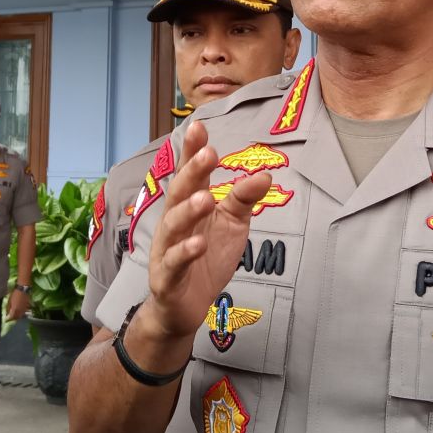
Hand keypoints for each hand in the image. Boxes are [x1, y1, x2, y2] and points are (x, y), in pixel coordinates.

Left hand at [6, 288, 30, 320]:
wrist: (23, 289)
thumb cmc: (15, 294)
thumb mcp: (9, 301)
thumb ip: (8, 308)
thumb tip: (7, 313)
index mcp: (15, 309)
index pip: (12, 317)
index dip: (9, 319)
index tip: (7, 319)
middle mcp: (20, 311)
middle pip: (17, 317)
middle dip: (14, 318)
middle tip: (11, 317)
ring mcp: (24, 309)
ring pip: (21, 315)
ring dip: (18, 316)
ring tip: (15, 315)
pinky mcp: (27, 306)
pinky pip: (24, 312)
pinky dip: (22, 313)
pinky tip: (20, 311)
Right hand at [147, 120, 270, 338]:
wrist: (186, 305)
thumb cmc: (207, 257)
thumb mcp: (231, 224)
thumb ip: (243, 198)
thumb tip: (265, 174)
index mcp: (189, 205)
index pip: (190, 173)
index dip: (192, 151)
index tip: (199, 126)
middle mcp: (174, 222)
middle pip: (180, 192)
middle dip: (192, 172)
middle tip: (208, 153)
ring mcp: (167, 248)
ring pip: (174, 225)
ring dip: (189, 210)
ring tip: (206, 198)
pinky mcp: (167, 277)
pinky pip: (175, 262)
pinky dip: (186, 252)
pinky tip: (199, 244)